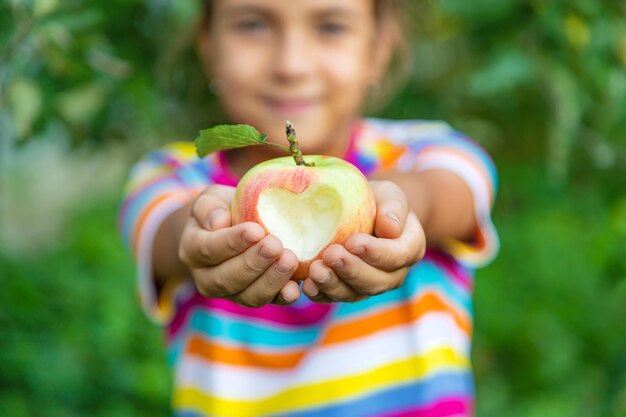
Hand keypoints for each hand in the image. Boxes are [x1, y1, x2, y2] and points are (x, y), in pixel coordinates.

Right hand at [178, 185, 300, 306]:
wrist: (232, 229)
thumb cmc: (222, 210)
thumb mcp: (211, 199)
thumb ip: (209, 207)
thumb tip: (219, 221)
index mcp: (192, 250)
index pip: (208, 249)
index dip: (232, 242)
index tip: (256, 230)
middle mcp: (207, 278)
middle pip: (227, 278)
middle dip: (253, 263)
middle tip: (276, 246)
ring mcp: (231, 293)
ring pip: (248, 296)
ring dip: (271, 281)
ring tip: (290, 260)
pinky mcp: (254, 299)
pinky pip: (268, 303)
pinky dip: (282, 297)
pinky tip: (295, 287)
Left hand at [301, 180, 425, 302]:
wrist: (365, 212)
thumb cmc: (379, 200)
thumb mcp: (390, 194)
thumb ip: (394, 207)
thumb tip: (390, 228)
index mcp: (410, 248)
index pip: (397, 256)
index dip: (375, 252)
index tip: (352, 241)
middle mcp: (394, 274)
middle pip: (376, 281)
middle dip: (351, 270)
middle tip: (330, 255)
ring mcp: (370, 285)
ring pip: (355, 294)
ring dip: (333, 285)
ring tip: (315, 271)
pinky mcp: (348, 290)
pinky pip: (335, 297)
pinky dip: (321, 294)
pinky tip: (307, 285)